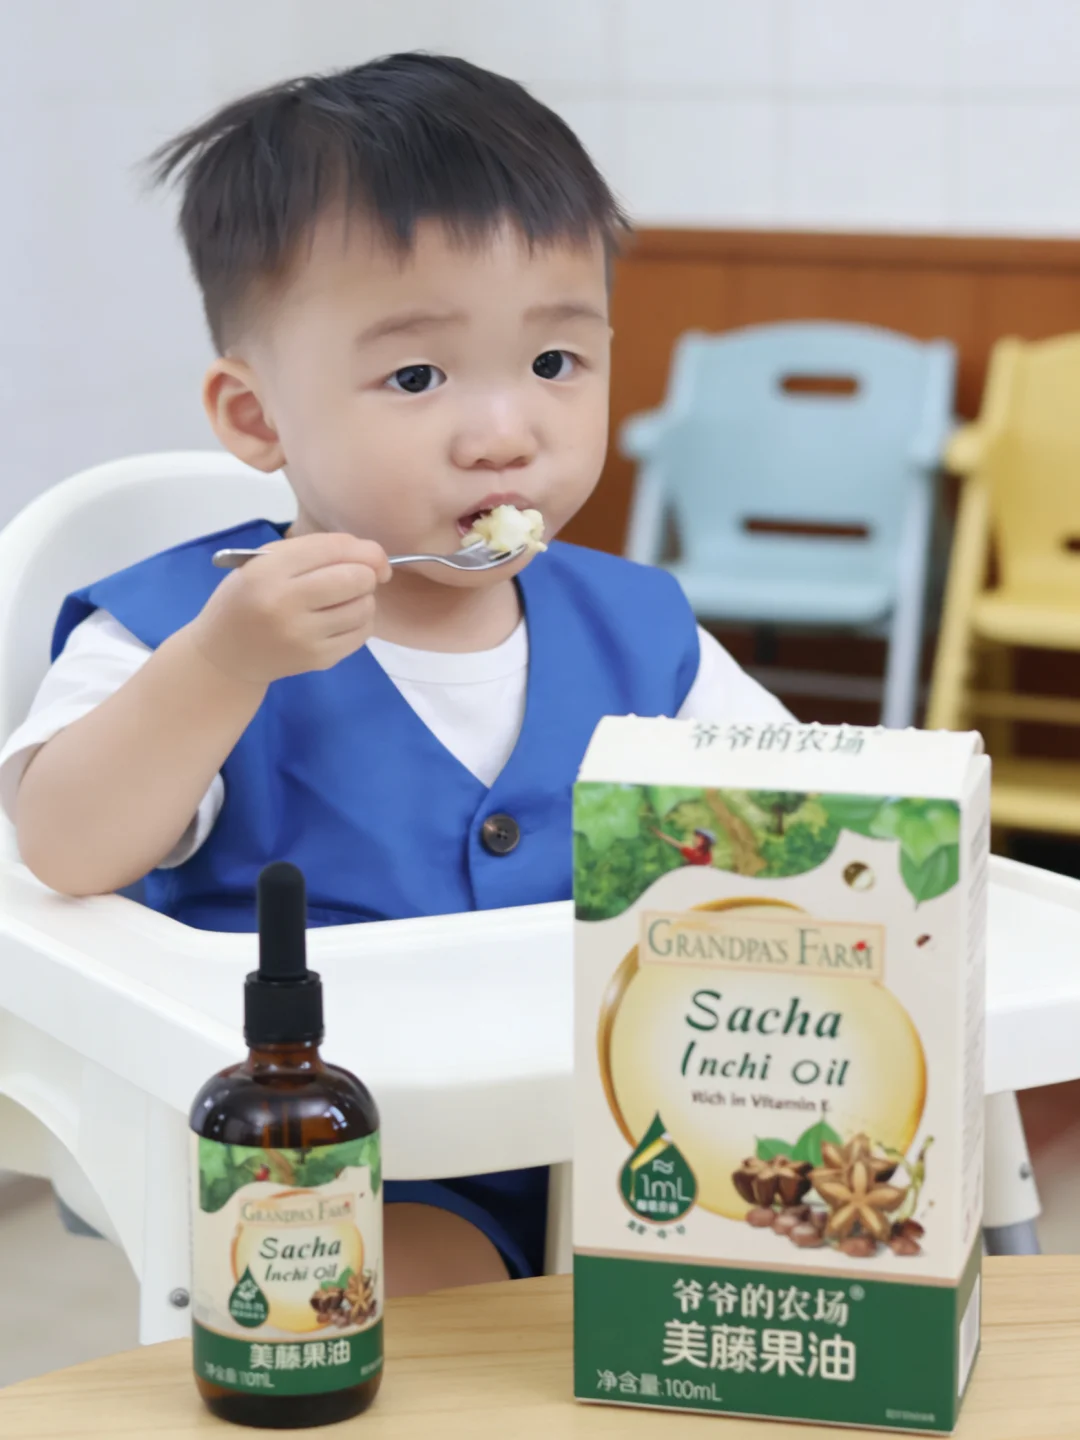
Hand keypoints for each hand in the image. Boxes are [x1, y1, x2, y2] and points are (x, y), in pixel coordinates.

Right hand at [188, 533, 391, 684]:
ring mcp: (302, 635)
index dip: (364, 550)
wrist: (226, 654)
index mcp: (268, 571)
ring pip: (363, 607)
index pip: (332, 549)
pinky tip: (343, 620)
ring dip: (364, 599)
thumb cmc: (247, 599)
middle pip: (355, 578)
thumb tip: (373, 557)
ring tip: (345, 600)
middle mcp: (285, 603)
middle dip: (367, 574)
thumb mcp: (262, 563)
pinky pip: (361, 634)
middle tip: (359, 578)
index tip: (372, 558)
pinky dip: (361, 622)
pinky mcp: (317, 659)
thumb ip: (312, 551)